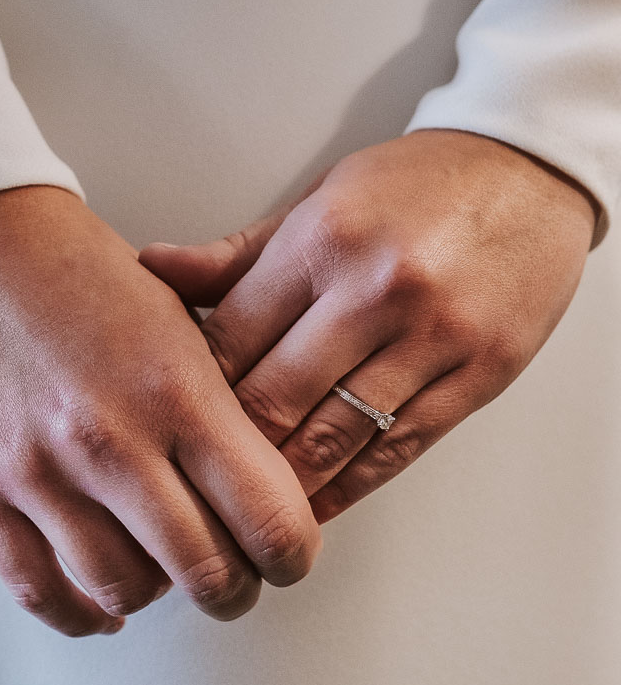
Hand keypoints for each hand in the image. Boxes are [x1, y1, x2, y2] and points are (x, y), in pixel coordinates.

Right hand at [0, 185, 320, 636]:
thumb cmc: (86, 275)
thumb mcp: (185, 323)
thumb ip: (228, 410)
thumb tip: (265, 491)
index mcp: (178, 393)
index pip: (269, 519)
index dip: (293, 554)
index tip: (289, 554)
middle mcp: (112, 440)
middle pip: (207, 572)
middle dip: (238, 588)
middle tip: (240, 577)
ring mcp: (40, 470)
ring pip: (127, 589)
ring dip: (162, 595)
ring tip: (170, 574)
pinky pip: (38, 589)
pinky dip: (82, 614)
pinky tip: (107, 607)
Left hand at [139, 130, 597, 521]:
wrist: (532, 173)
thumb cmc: (419, 186)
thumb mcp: (319, 201)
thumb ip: (237, 255)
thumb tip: (153, 271)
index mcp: (324, 240)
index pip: (231, 337)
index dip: (191, 390)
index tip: (171, 419)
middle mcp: (376, 290)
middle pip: (273, 398)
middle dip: (227, 448)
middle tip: (195, 479)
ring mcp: (433, 338)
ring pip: (333, 438)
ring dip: (282, 485)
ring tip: (245, 510)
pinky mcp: (478, 376)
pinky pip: (396, 452)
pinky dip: (346, 489)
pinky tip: (313, 504)